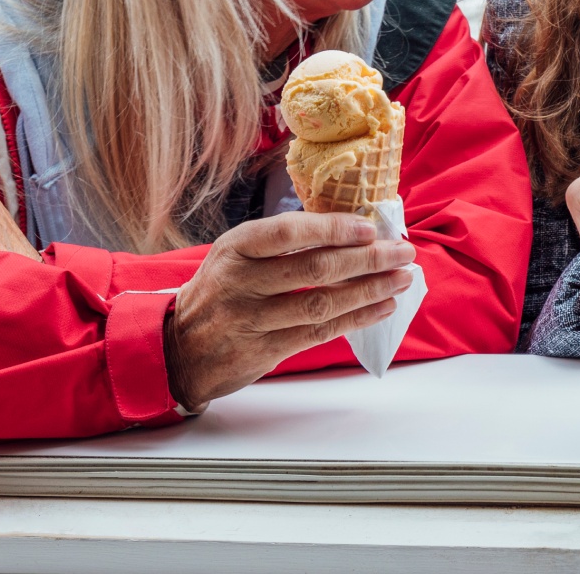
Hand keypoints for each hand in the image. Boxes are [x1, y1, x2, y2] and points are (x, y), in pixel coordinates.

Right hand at [164, 212, 415, 409]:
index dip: (332, 229)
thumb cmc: (220, 289)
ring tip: (400, 279)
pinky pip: (317, 334)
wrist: (177, 347)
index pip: (289, 232)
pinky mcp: (263, 351)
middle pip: (314, 269)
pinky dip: (354, 319)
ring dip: (368, 290)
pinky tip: (380, 307)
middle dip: (367, 259)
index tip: (369, 227)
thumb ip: (282, 242)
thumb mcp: (236, 253)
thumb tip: (349, 229)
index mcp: (237, 247)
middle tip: (402, 251)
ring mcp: (251, 320)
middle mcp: (242, 282)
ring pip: (321, 304)